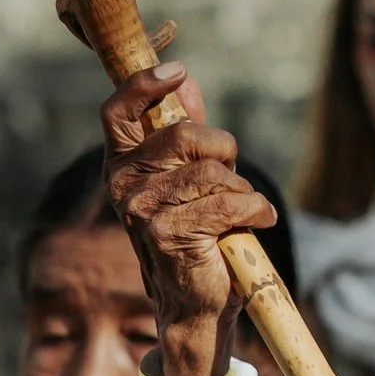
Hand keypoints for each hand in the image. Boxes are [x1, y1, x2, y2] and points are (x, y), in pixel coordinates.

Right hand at [98, 62, 276, 375]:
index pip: (118, 112)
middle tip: (232, 177)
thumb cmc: (197, 237)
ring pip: (212, 171)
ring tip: (241, 213)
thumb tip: (183, 79)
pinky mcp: (167, 233)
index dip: (144, 84)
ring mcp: (141, 211)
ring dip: (241, 189)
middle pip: (183, 134)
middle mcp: (123, 186)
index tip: (178, 72)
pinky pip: (229, 201)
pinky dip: (254, 210)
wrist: (197, 303)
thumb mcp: (190, 178)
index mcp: (122, 166)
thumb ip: (184, 130)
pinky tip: (256, 223)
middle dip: (223, 151)